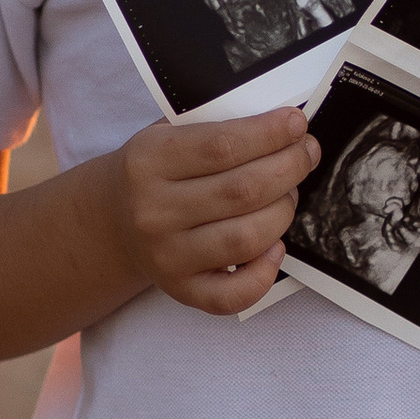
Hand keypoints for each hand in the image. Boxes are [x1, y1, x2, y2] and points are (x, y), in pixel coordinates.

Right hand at [103, 105, 318, 316]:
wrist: (114, 219)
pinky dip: (265, 272)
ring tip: (288, 193)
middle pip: (243, 191)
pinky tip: (274, 246)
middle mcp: (154, 212)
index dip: (270, 134)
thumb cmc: (157, 171)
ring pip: (247, 238)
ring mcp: (167, 255)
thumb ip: (218, 125)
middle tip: (304, 154)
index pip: (223, 145)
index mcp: (148, 161)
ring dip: (283, 211)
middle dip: (290, 168)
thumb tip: (283, 125)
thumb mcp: (169, 132)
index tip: (296, 124)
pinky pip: (233, 294)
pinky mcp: (180, 289)